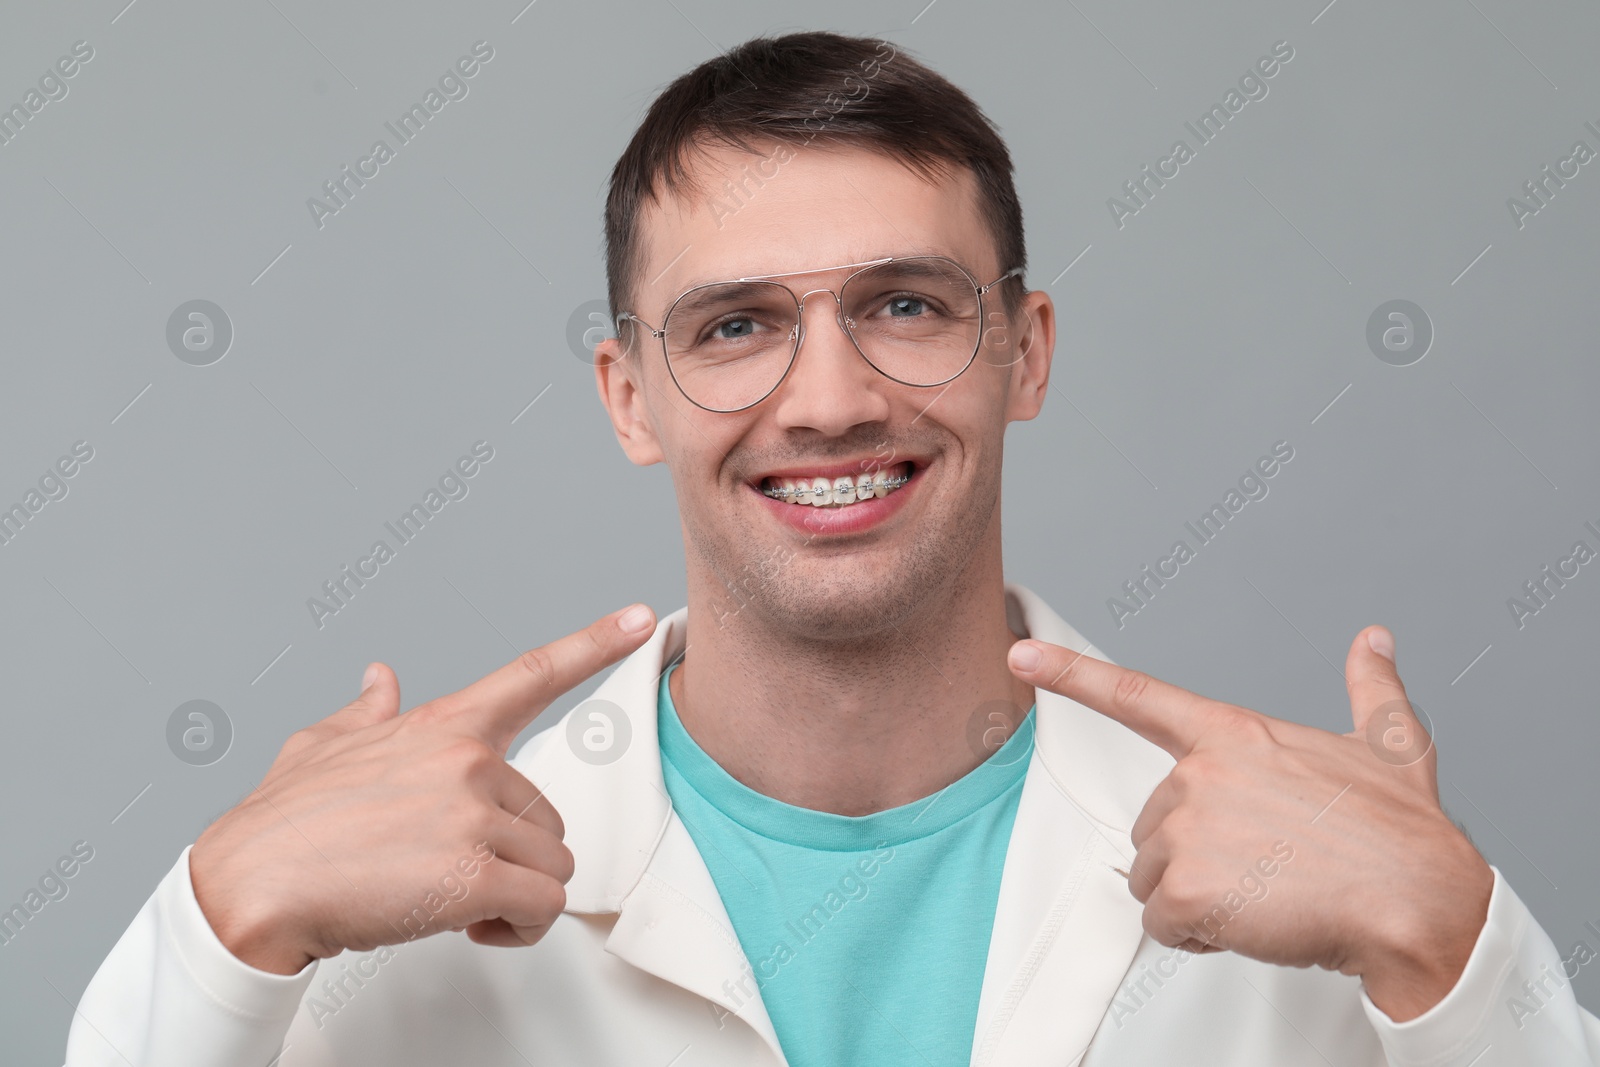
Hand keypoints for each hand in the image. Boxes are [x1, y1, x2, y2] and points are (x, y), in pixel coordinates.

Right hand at [190, 603, 656, 975]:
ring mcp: (475, 814)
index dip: (594, 643)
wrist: (249, 887)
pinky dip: (520, 928)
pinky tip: (473, 927)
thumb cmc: (278, 824)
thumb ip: (364, 713)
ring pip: (552, 864)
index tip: (642, 619)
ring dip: (516, 895)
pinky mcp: (476, 873)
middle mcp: (468, 761)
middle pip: (547, 815)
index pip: (532, 673)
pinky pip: (544, 906)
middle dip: (511, 854)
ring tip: (453, 900)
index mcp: (440, 726)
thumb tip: (379, 677)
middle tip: (449, 872)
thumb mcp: (317, 747)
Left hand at [1007, 625, 1492, 1020]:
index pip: (1136, 697)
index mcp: (1233, 734)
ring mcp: (1189, 829)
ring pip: (1154, 877)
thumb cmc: (1405, 833)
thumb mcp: (1390, 746)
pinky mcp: (1188, 887)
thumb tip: (1374, 641)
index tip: (1018, 655)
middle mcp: (1199, 774)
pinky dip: (1198, 937)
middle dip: (1198, 855)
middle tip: (1266, 865)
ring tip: (1265, 892)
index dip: (1070, 675)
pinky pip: (1162, 923)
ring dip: (1198, 898)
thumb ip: (1370, 688)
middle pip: (1153, 826)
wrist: (1422, 901)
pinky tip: (1252, 924)